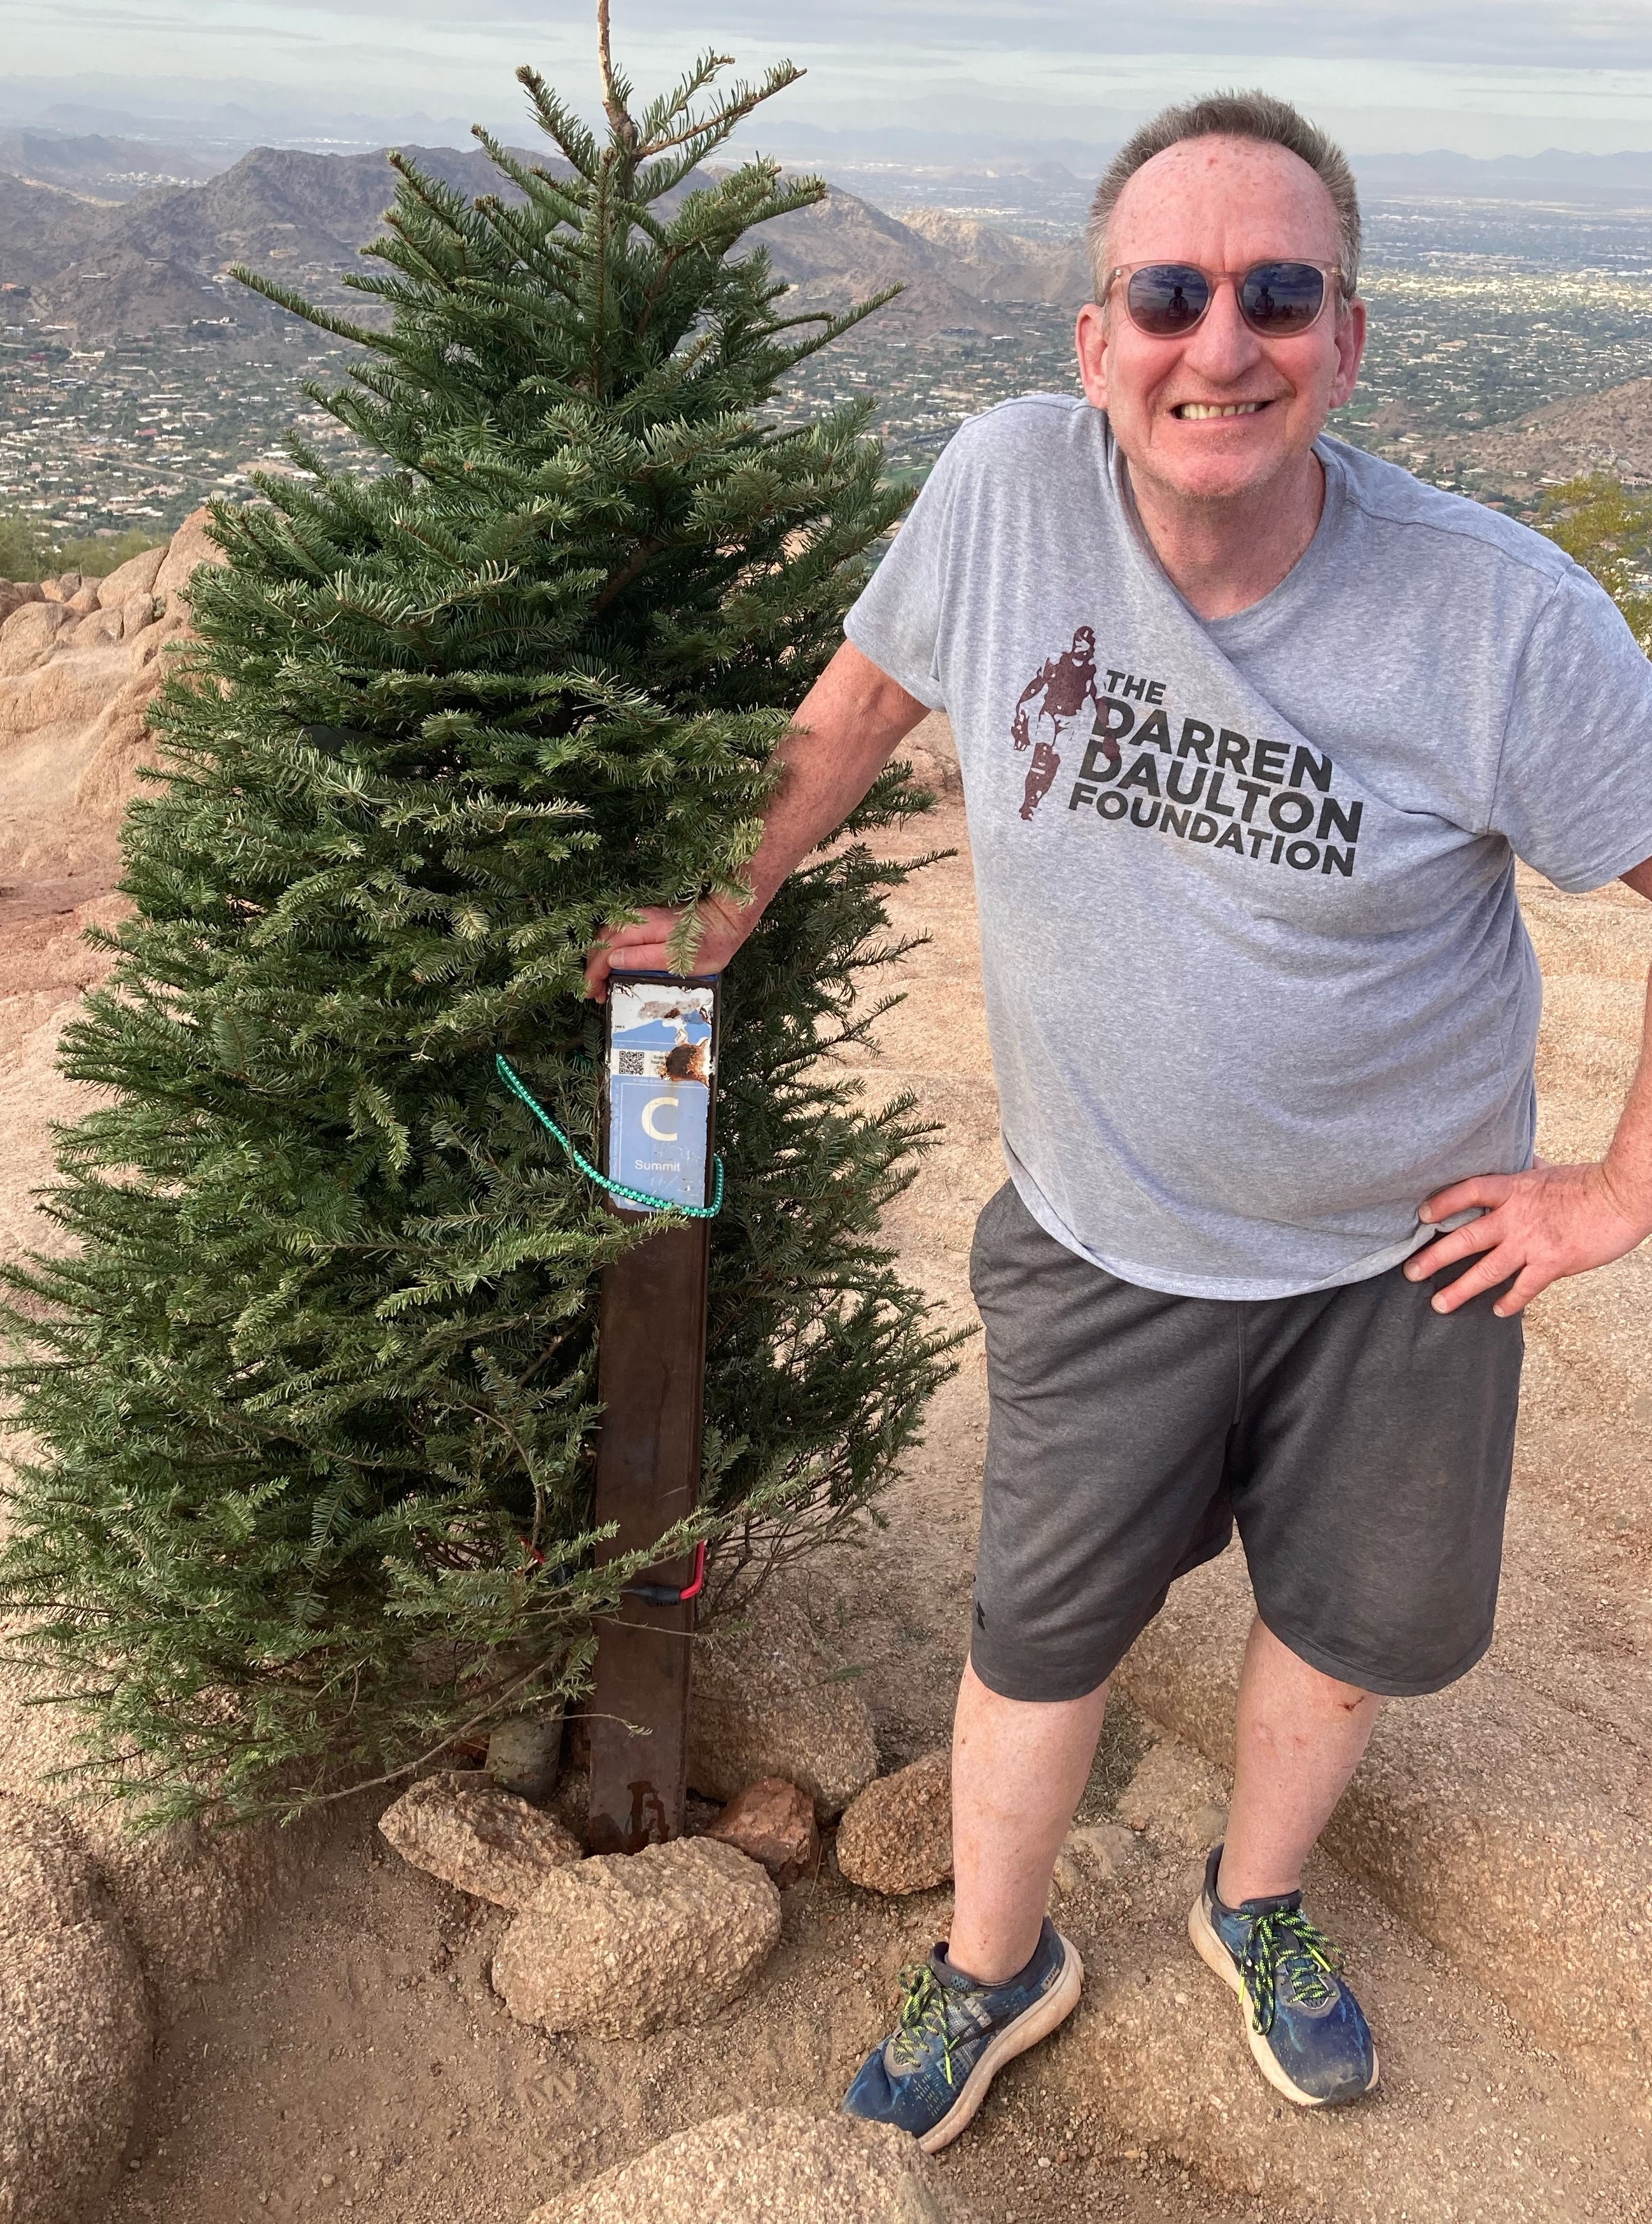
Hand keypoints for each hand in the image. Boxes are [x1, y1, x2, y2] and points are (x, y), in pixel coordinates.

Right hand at [583, 891, 755, 1002]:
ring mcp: (641, 918)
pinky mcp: (647, 921)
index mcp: (640, 928)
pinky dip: (611, 952)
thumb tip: (613, 961)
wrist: (725, 919)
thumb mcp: (677, 959)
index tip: (591, 993)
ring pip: (608, 938)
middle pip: (601, 942)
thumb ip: (644, 959)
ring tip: (603, 984)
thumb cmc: (707, 943)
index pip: (605, 950)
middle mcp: (636, 919)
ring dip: (600, 960)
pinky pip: (619, 935)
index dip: (594, 973)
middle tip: (595, 993)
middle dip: (593, 969)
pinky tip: (616, 966)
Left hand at [1406, 1158, 1651, 1316]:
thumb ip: (1528, 1169)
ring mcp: (1532, 1242)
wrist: (1621, 1197)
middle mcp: (1515, 1217)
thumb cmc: (1589, 1182)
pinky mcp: (1552, 1263)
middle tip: (1410, 1272)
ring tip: (1439, 1304)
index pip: (1467, 1192)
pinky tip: (1498, 1311)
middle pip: (1465, 1238)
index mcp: (1513, 1189)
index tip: (1421, 1216)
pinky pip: (1523, 1288)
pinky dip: (1510, 1301)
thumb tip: (1520, 1157)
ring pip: (1486, 1270)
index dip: (1442, 1203)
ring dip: (1460, 1290)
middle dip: (1434, 1257)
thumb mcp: (1549, 1170)